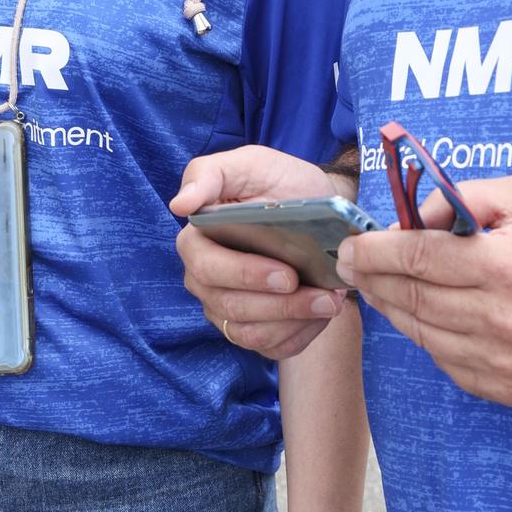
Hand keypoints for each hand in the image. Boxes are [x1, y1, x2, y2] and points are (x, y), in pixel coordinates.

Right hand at [171, 146, 347, 359]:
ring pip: (250, 334)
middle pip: (230, 307)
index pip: (206, 269)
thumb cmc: (281, 182)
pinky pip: (271, 347)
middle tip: (325, 296)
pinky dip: (300, 335)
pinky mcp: (255, 330)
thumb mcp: (250, 164)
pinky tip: (322, 315)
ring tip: (331, 303)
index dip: (245, 276)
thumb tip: (179, 204)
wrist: (321, 205)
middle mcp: (206, 282)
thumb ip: (208, 175)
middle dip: (280, 306)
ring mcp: (228, 309)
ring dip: (294, 322)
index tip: (288, 274)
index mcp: (197, 243)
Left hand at [338, 175, 511, 406]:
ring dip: (393, 310)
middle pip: (413, 299)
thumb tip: (409, 221)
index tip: (351, 246)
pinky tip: (421, 316)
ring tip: (377, 288)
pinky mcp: (508, 390)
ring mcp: (505, 361)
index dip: (375, 251)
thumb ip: (460, 199)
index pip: (418, 257)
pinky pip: (447, 362)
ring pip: (424, 334)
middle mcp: (503, 319)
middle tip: (350, 266)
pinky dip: (428, 338)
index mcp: (506, 266)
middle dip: (372, 280)